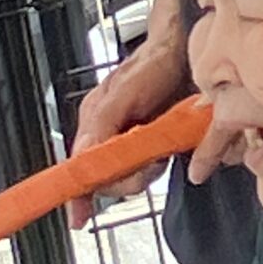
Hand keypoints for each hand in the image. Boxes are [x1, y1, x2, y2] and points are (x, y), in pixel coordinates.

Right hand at [67, 31, 188, 226]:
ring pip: (127, 174)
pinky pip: (143, 163)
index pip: (79, 165)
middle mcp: (106, 130)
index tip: (77, 217)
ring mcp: (127, 136)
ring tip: (161, 155)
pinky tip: (163, 155)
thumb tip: (82, 156)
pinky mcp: (150, 139)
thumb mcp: (124, 92)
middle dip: (128, 178)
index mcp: (93, 120)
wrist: (185, 46)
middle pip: (106, 176)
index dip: (77, 192)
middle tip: (152, 164)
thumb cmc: (154, 63)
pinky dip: (152, 165)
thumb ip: (102, 125)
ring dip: (145, 172)